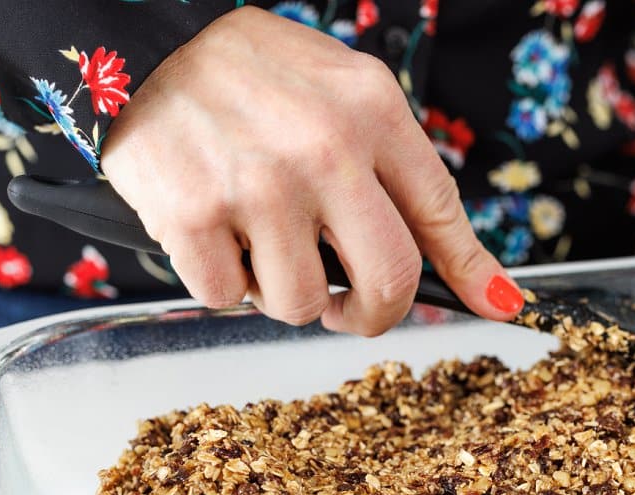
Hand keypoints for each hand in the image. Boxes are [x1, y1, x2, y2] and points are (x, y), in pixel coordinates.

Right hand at [101, 6, 522, 334]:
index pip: (439, 211)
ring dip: (282, 291)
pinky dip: (222, 281)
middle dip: (372, 313)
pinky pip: (228, 297)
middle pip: (390, 282)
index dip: (468, 271)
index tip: (493, 306)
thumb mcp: (343, 94)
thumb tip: (482, 281)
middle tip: (347, 306)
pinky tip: (214, 232)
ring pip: (302, 303)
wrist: (140, 41)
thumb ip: (401, 175)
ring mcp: (259, 184)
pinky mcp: (195, 215)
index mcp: (371, 110)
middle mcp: (325, 148)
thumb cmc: (249, 76)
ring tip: (259, 240)